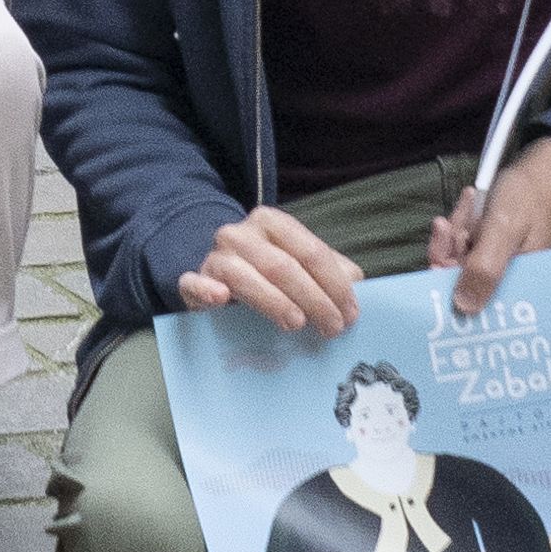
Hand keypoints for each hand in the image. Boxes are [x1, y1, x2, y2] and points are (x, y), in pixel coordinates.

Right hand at [173, 203, 363, 333]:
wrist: (217, 274)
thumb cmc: (268, 272)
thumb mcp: (301, 263)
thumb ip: (329, 269)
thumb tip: (356, 284)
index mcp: (272, 223)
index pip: (311, 251)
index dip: (335, 285)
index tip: (351, 314)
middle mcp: (241, 234)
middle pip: (282, 266)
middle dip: (314, 299)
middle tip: (332, 328)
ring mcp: (215, 256)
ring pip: (244, 276)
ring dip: (274, 302)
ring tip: (297, 324)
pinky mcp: (194, 280)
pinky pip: (194, 282)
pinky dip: (206, 289)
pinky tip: (221, 298)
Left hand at [427, 135, 550, 312]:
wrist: (543, 168)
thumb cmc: (527, 199)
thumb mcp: (503, 231)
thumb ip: (484, 268)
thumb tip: (464, 308)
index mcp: (518, 285)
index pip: (476, 298)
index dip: (450, 284)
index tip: (435, 262)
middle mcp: (507, 277)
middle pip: (463, 276)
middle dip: (451, 248)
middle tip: (446, 223)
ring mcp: (499, 259)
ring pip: (461, 254)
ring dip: (457, 229)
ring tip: (469, 202)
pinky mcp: (493, 243)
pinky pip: (467, 239)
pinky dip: (463, 220)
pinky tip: (470, 199)